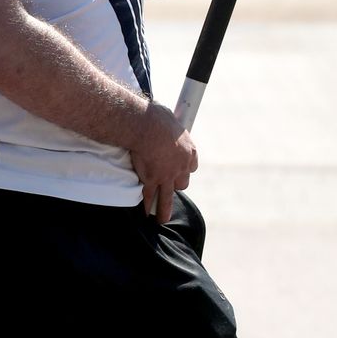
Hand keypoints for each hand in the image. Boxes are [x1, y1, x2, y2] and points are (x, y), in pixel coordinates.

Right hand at [129, 100, 197, 223]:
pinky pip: (149, 196)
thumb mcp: (171, 122)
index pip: (191, 166)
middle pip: (182, 183)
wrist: (149, 126)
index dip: (184, 169)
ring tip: (162, 219)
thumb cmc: (159, 118)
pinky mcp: (152, 179)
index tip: (179, 170)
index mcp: (189, 151)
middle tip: (167, 187)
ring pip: (166, 198)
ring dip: (164, 210)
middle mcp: (180, 167)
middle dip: (175, 185)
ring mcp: (166, 176)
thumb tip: (164, 120)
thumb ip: (170, 128)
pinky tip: (145, 213)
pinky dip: (146, 205)